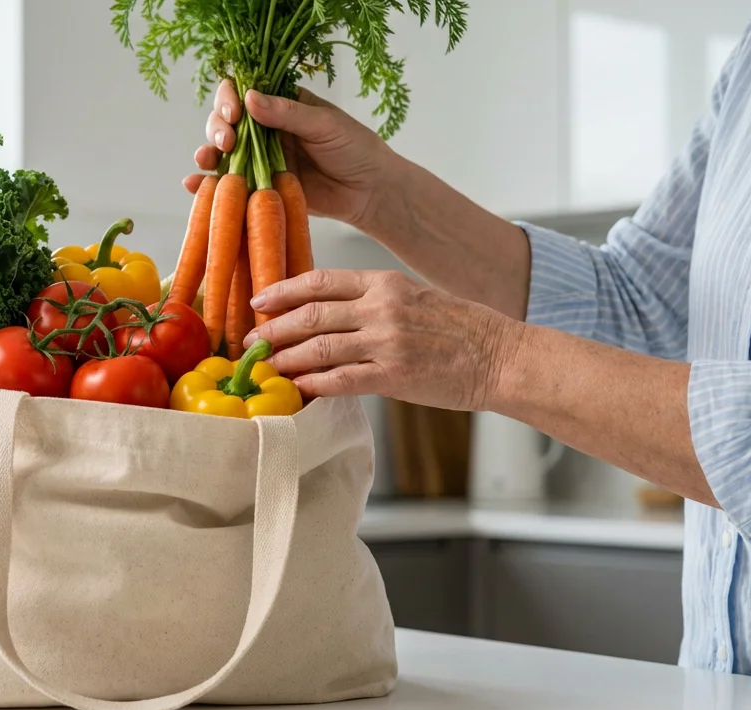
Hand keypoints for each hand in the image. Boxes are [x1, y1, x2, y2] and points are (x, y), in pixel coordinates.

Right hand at [186, 81, 394, 227]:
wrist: (369, 192)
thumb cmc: (354, 149)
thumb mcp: (324, 124)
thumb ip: (287, 113)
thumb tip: (249, 98)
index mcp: (280, 105)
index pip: (243, 92)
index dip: (230, 99)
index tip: (234, 113)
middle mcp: (265, 131)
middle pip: (225, 123)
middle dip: (217, 128)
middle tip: (227, 142)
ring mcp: (260, 160)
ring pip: (223, 153)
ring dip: (208, 154)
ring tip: (205, 161)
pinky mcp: (260, 188)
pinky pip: (231, 185)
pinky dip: (208, 185)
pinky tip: (194, 184)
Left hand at [244, 270, 523, 410]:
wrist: (501, 357)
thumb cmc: (460, 329)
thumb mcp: (414, 297)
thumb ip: (373, 300)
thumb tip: (328, 312)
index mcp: (384, 283)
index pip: (320, 280)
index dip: (282, 291)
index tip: (258, 301)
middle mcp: (381, 308)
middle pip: (310, 314)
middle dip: (273, 329)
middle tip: (250, 341)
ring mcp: (386, 342)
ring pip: (317, 348)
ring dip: (284, 359)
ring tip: (264, 367)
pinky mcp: (393, 376)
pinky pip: (339, 380)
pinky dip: (311, 384)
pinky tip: (295, 388)